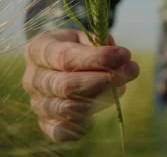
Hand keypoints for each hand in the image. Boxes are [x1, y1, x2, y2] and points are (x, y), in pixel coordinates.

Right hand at [22, 29, 138, 142]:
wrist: (57, 64)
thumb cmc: (76, 47)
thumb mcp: (85, 37)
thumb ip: (100, 43)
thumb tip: (121, 58)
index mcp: (38, 50)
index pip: (65, 57)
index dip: (97, 58)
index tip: (125, 55)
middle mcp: (32, 78)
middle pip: (67, 85)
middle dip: (105, 79)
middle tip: (132, 70)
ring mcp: (37, 102)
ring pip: (69, 108)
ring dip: (102, 99)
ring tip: (121, 87)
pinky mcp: (46, 122)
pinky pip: (61, 132)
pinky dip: (81, 127)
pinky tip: (95, 117)